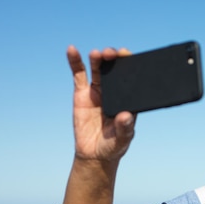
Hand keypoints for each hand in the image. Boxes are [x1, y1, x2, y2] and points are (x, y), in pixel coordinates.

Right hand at [67, 46, 135, 161]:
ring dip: (98, 58)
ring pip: (99, 69)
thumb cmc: (114, 145)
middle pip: (115, 69)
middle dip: (114, 59)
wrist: (95, 153)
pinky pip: (79, 74)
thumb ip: (125, 128)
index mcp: (129, 98)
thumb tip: (126, 116)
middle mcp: (115, 91)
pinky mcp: (82, 93)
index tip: (129, 56)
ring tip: (97, 53)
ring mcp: (98, 90)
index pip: (132, 77)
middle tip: (112, 54)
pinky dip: (75, 61)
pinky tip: (72, 50)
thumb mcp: (122, 139)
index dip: (131, 64)